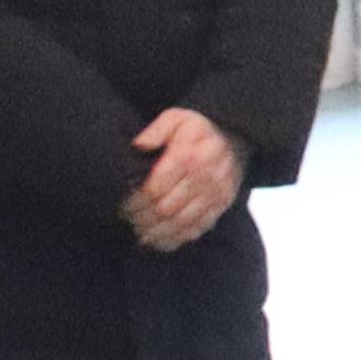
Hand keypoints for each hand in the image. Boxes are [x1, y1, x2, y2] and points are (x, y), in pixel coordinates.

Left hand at [122, 108, 242, 253]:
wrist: (238, 136)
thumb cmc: (199, 128)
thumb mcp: (177, 118)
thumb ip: (156, 129)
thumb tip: (139, 145)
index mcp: (188, 155)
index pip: (155, 188)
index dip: (135, 201)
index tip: (122, 205)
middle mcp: (204, 177)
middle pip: (166, 208)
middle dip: (142, 219)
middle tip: (128, 220)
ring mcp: (216, 194)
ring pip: (181, 223)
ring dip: (158, 233)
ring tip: (140, 234)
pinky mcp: (222, 205)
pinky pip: (199, 228)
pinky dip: (178, 239)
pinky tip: (160, 241)